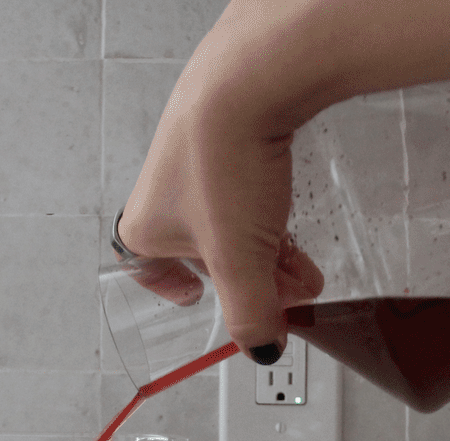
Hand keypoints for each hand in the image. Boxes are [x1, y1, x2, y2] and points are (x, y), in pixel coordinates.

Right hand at [115, 25, 323, 361]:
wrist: (248, 84)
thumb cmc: (222, 167)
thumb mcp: (241, 263)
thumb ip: (252, 315)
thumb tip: (262, 348)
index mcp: (144, 230)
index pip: (148, 272)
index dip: (174, 290)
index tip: (194, 297)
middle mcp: (161, 194)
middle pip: (207, 254)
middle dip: (250, 281)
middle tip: (285, 300)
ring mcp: (194, 162)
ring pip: (232, 223)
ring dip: (268, 254)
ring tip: (305, 274)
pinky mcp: (228, 136)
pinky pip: (248, 189)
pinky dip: (271, 214)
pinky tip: (298, 229)